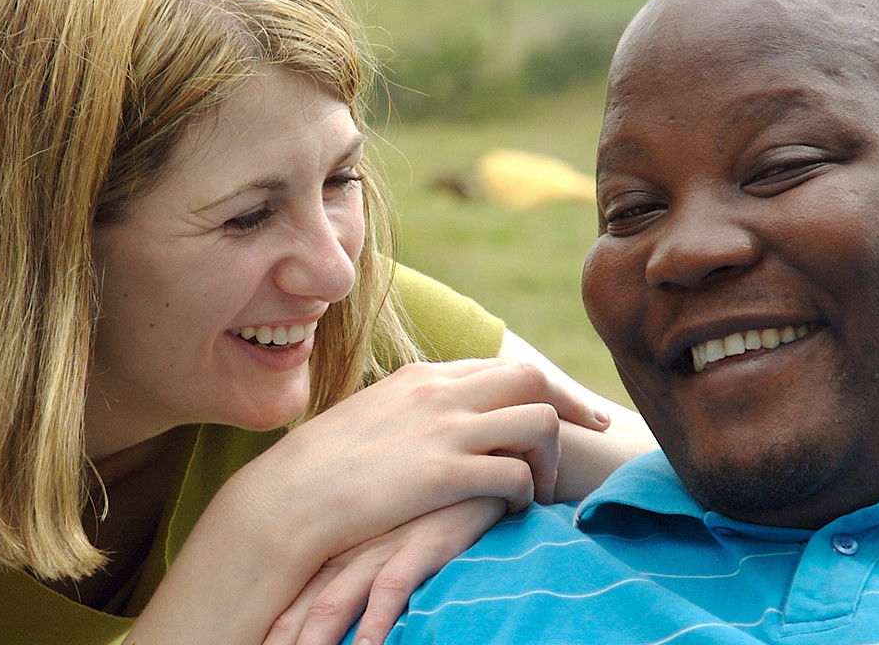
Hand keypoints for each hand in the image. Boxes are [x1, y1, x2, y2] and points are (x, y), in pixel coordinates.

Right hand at [226, 358, 609, 568]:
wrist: (289, 497)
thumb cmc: (325, 468)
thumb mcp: (373, 418)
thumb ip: (414, 410)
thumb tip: (442, 420)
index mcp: (423, 376)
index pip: (504, 367)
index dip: (548, 389)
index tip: (576, 410)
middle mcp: (439, 393)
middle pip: (533, 379)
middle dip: (570, 407)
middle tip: (589, 437)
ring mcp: (442, 431)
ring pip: (537, 422)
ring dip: (550, 458)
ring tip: (539, 489)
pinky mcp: (442, 474)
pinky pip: (514, 475)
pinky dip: (526, 493)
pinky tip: (514, 511)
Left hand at [263, 498, 505, 644]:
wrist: (480, 456)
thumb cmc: (433, 497)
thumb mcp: (389, 525)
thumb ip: (360, 558)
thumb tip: (335, 597)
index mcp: (337, 542)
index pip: (290, 593)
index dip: (271, 626)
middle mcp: (350, 545)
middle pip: (302, 604)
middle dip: (281, 638)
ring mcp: (382, 545)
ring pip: (335, 601)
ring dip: (316, 639)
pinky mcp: (421, 543)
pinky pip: (391, 588)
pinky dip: (375, 623)